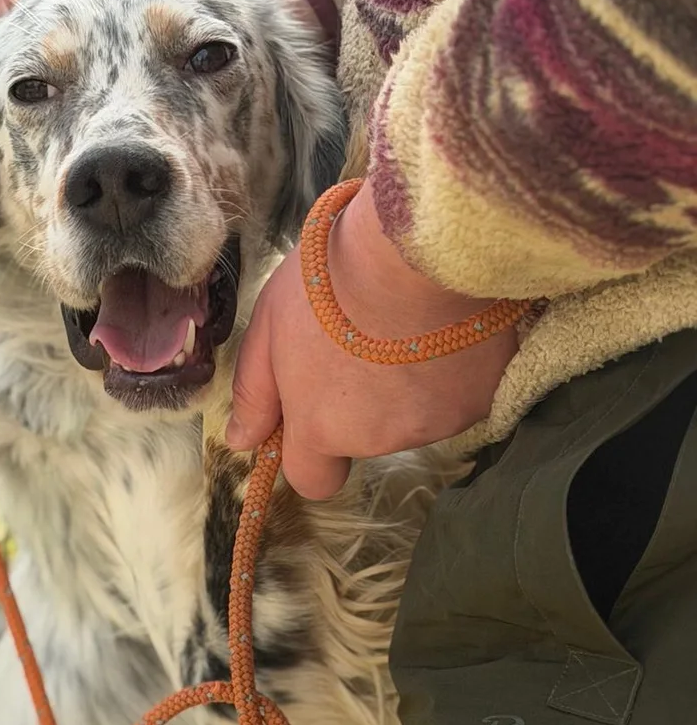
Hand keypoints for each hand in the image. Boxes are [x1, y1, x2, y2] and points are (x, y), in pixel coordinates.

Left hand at [225, 179, 517, 498]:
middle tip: (369, 339)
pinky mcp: (483, 399)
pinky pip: (465, 394)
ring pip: (418, 415)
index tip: (320, 409)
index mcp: (322, 427)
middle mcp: (380, 439)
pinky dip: (457, 369)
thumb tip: (242, 441)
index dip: (314, 449)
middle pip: (369, 439)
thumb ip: (255, 392)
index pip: (313, 479)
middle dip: (366, 403)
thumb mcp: (269, 325)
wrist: (415, 244)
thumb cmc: (330, 278)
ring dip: (413, 383)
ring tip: (412, 323)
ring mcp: (437, 422)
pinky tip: (450, 325)